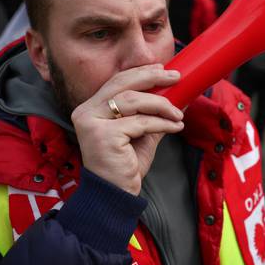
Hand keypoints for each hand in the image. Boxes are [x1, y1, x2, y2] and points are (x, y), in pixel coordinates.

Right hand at [71, 64, 183, 194]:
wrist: (116, 194)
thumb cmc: (126, 164)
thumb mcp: (142, 133)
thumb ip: (153, 114)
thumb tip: (178, 96)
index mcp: (91, 108)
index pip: (117, 81)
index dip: (141, 72)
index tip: (162, 69)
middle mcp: (86, 112)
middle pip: (123, 84)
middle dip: (152, 77)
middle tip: (176, 77)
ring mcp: (92, 123)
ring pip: (133, 101)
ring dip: (161, 104)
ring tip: (178, 114)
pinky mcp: (103, 136)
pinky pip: (140, 122)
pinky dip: (161, 123)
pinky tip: (175, 126)